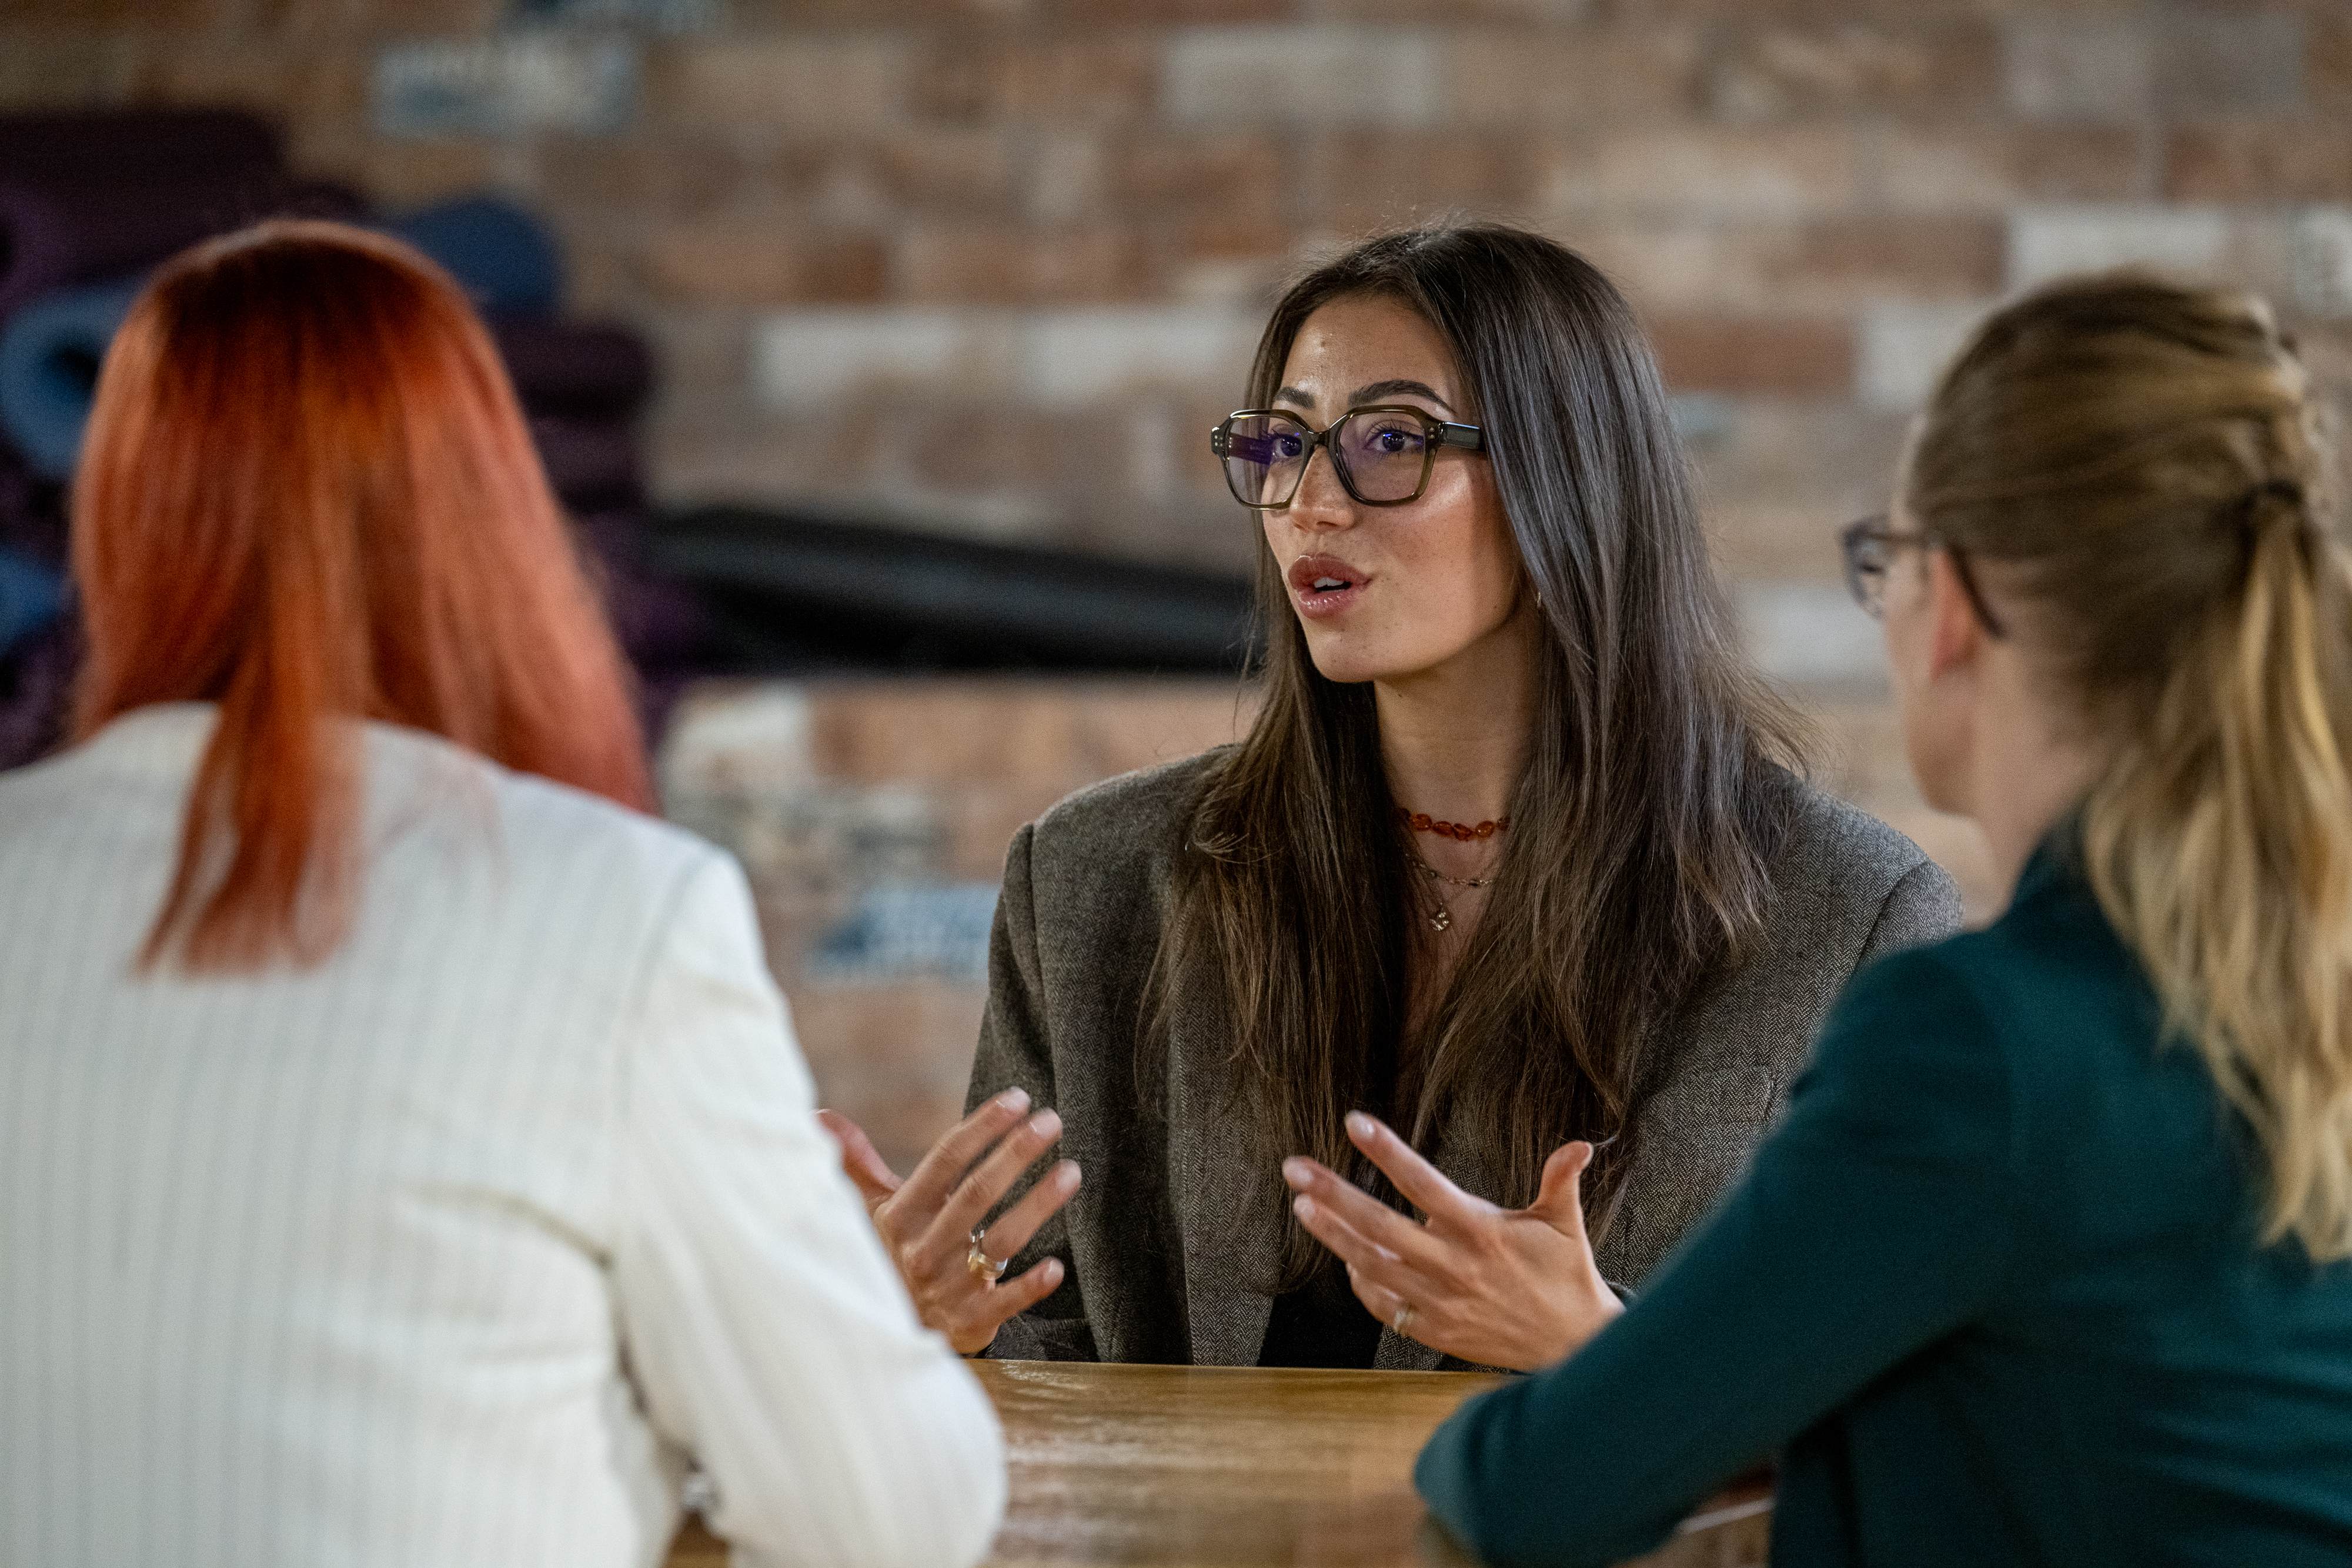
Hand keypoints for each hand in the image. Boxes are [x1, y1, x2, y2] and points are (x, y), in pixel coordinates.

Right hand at [817, 1089, 1079, 1355]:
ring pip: (1000, 1240)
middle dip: (1015, 1153)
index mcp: (901, 1215)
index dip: (981, 1127)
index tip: (1018, 1098)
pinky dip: (1029, 1286)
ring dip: (1037, 1205)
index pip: (945, 1160)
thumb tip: (818, 1117)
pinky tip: (1056, 1266)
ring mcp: (947, 1286)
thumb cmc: (888, 1260)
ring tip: (1071, 1171)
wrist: (884, 1337)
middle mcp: (923, 1248)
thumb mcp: (869, 1213)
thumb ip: (856, 1163)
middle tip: (1052, 1121)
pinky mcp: (969, 1322)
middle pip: (976, 1192)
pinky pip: (1003, 1302)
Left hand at [1281, 1111, 1620, 1371]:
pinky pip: (1384, 1305)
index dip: (1387, 1152)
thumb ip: (1561, 1180)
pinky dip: (1361, 1282)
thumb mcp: (1565, 1223)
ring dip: (1333, 1237)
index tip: (1353, 1122)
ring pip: (1372, 1266)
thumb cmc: (1566, 1274)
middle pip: (1380, 1226)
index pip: (1423, 1183)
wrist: (1573, 1345)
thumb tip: (1583, 1143)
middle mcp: (1453, 1266)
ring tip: (1301, 1206)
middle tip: (1295, 1167)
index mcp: (1481, 1230)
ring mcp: (1439, 1301)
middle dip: (1333, 1194)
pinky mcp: (1433, 1330)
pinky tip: (1345, 1259)